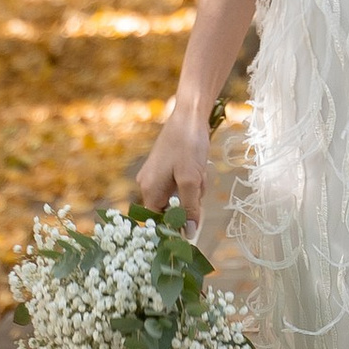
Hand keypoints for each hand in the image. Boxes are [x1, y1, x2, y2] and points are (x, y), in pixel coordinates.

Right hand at [136, 103, 211, 233]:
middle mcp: (148, 184)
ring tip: (199, 170)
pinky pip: (182, 183)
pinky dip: (193, 179)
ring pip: (180, 195)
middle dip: (190, 200)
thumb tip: (188, 234)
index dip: (176, 224)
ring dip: (194, 188)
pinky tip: (199, 166)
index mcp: (149, 189)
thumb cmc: (188, 145)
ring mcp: (157, 174)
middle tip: (198, 182)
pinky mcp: (167, 167)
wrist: (190, 115)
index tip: (193, 222)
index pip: (159, 221)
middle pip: (172, 208)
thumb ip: (189, 208)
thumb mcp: (190, 179)